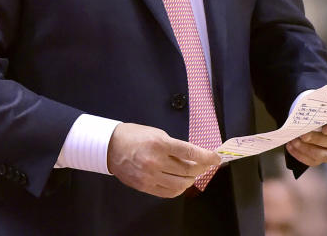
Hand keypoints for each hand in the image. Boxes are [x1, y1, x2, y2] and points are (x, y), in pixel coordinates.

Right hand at [107, 123, 221, 197]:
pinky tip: (180, 182)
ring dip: (191, 179)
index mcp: (160, 144)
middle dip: (202, 168)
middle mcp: (156, 161)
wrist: (110, 147)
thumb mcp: (157, 133)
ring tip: (192, 174)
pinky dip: (179, 189)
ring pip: (181, 184)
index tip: (216, 158)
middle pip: (188, 170)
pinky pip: (168, 192)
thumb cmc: (134, 136)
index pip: (190, 152)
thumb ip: (174, 146)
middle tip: (206, 165)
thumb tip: (192, 156)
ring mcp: (150, 176)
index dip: (207, 157)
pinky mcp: (145, 187)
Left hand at [285, 112, 326, 166]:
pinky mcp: (325, 158)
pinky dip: (301, 155)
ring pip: (324, 156)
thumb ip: (324, 109)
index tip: (324, 129)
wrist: (324, 116)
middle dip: (316, 140)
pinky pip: (314, 161)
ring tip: (294, 141)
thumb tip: (311, 110)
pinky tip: (291, 147)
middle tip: (302, 135)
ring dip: (307, 149)